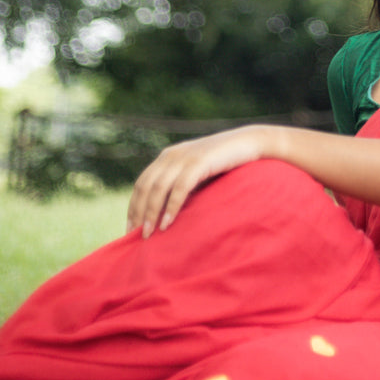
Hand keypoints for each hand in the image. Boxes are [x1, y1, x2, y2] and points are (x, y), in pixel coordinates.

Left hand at [126, 124, 270, 236]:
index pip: (142, 184)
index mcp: (167, 156)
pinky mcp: (199, 162)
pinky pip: (180, 187)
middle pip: (145, 186)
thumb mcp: (196, 172)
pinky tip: (168, 223)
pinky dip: (172, 206)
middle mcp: (171, 155)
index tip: (130, 229)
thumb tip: (165, 214)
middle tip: (135, 236)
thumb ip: (180, 184)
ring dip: (152, 212)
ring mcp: (185, 157)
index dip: (133, 206)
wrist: (248, 142)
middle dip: (138, 212)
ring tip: (149, 234)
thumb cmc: (223, 162)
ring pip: (159, 188)